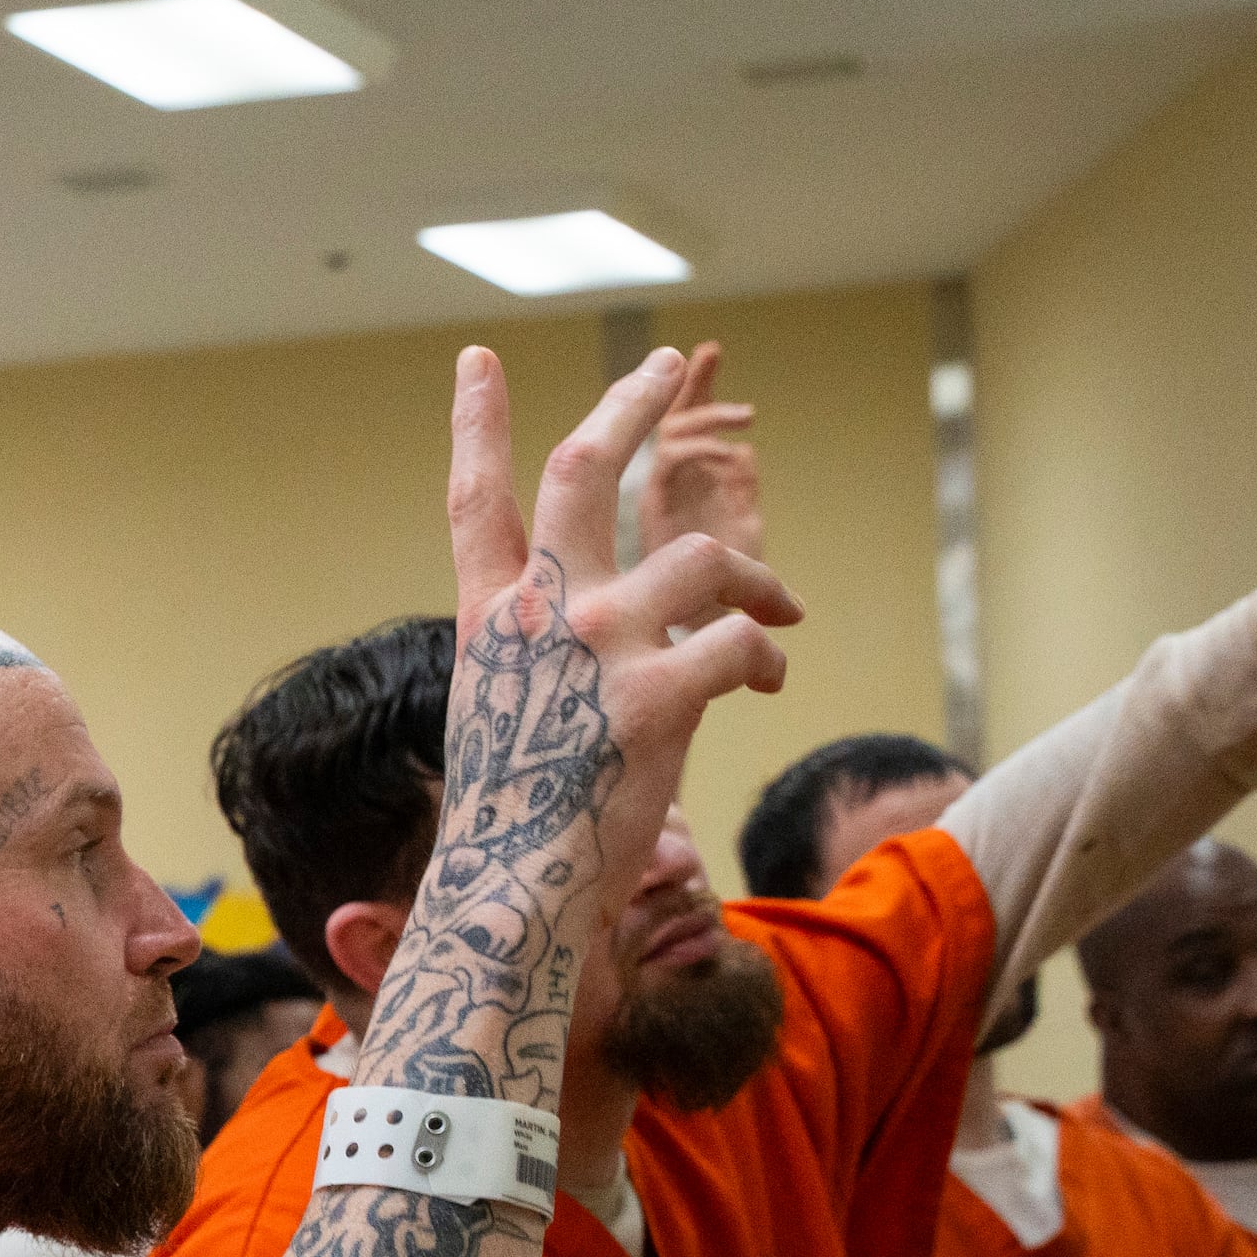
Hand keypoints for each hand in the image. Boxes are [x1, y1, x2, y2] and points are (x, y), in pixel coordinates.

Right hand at [447, 345, 803, 917]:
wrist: (516, 895)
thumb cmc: (515, 823)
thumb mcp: (504, 715)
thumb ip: (545, 652)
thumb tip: (617, 628)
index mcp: (489, 620)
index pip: (474, 502)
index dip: (475, 424)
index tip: (478, 361)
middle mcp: (537, 613)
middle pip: (584, 470)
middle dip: (631, 404)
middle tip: (665, 367)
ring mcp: (596, 644)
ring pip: (704, 557)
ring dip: (757, 579)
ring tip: (782, 608)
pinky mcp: (657, 692)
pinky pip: (742, 643)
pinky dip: (768, 655)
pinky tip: (772, 678)